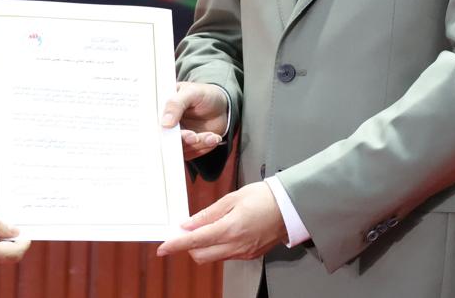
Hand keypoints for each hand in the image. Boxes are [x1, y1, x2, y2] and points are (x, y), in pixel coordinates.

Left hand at [155, 181, 287, 263]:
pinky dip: (217, 247)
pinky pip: (226, 255)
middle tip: (184, 231)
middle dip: (188, 246)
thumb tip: (189, 224)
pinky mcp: (250, 255)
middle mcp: (236, 245)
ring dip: (203, 247)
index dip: (176, 245)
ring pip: (213, 257)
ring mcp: (244, 253)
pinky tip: (220, 233)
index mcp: (230, 229)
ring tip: (203, 229)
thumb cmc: (265, 197)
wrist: (291, 206)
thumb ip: (208, 213)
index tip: (163, 248)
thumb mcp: (233, 198)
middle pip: (201, 255)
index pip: (195, 241)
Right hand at [160, 82, 228, 159]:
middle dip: (180, 140)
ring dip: (196, 144)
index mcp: (161, 110)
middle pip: (165, 140)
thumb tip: (165, 123)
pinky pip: (193, 153)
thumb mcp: (191, 92)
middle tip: (193, 136)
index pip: (153, 124)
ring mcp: (178, 137)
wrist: (221, 105)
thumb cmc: (203, 94)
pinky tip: (213, 138)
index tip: (170, 131)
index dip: (158, 130)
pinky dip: (204, 147)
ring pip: (181, 149)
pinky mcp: (189, 147)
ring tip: (209, 135)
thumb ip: (176, 104)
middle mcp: (167, 126)